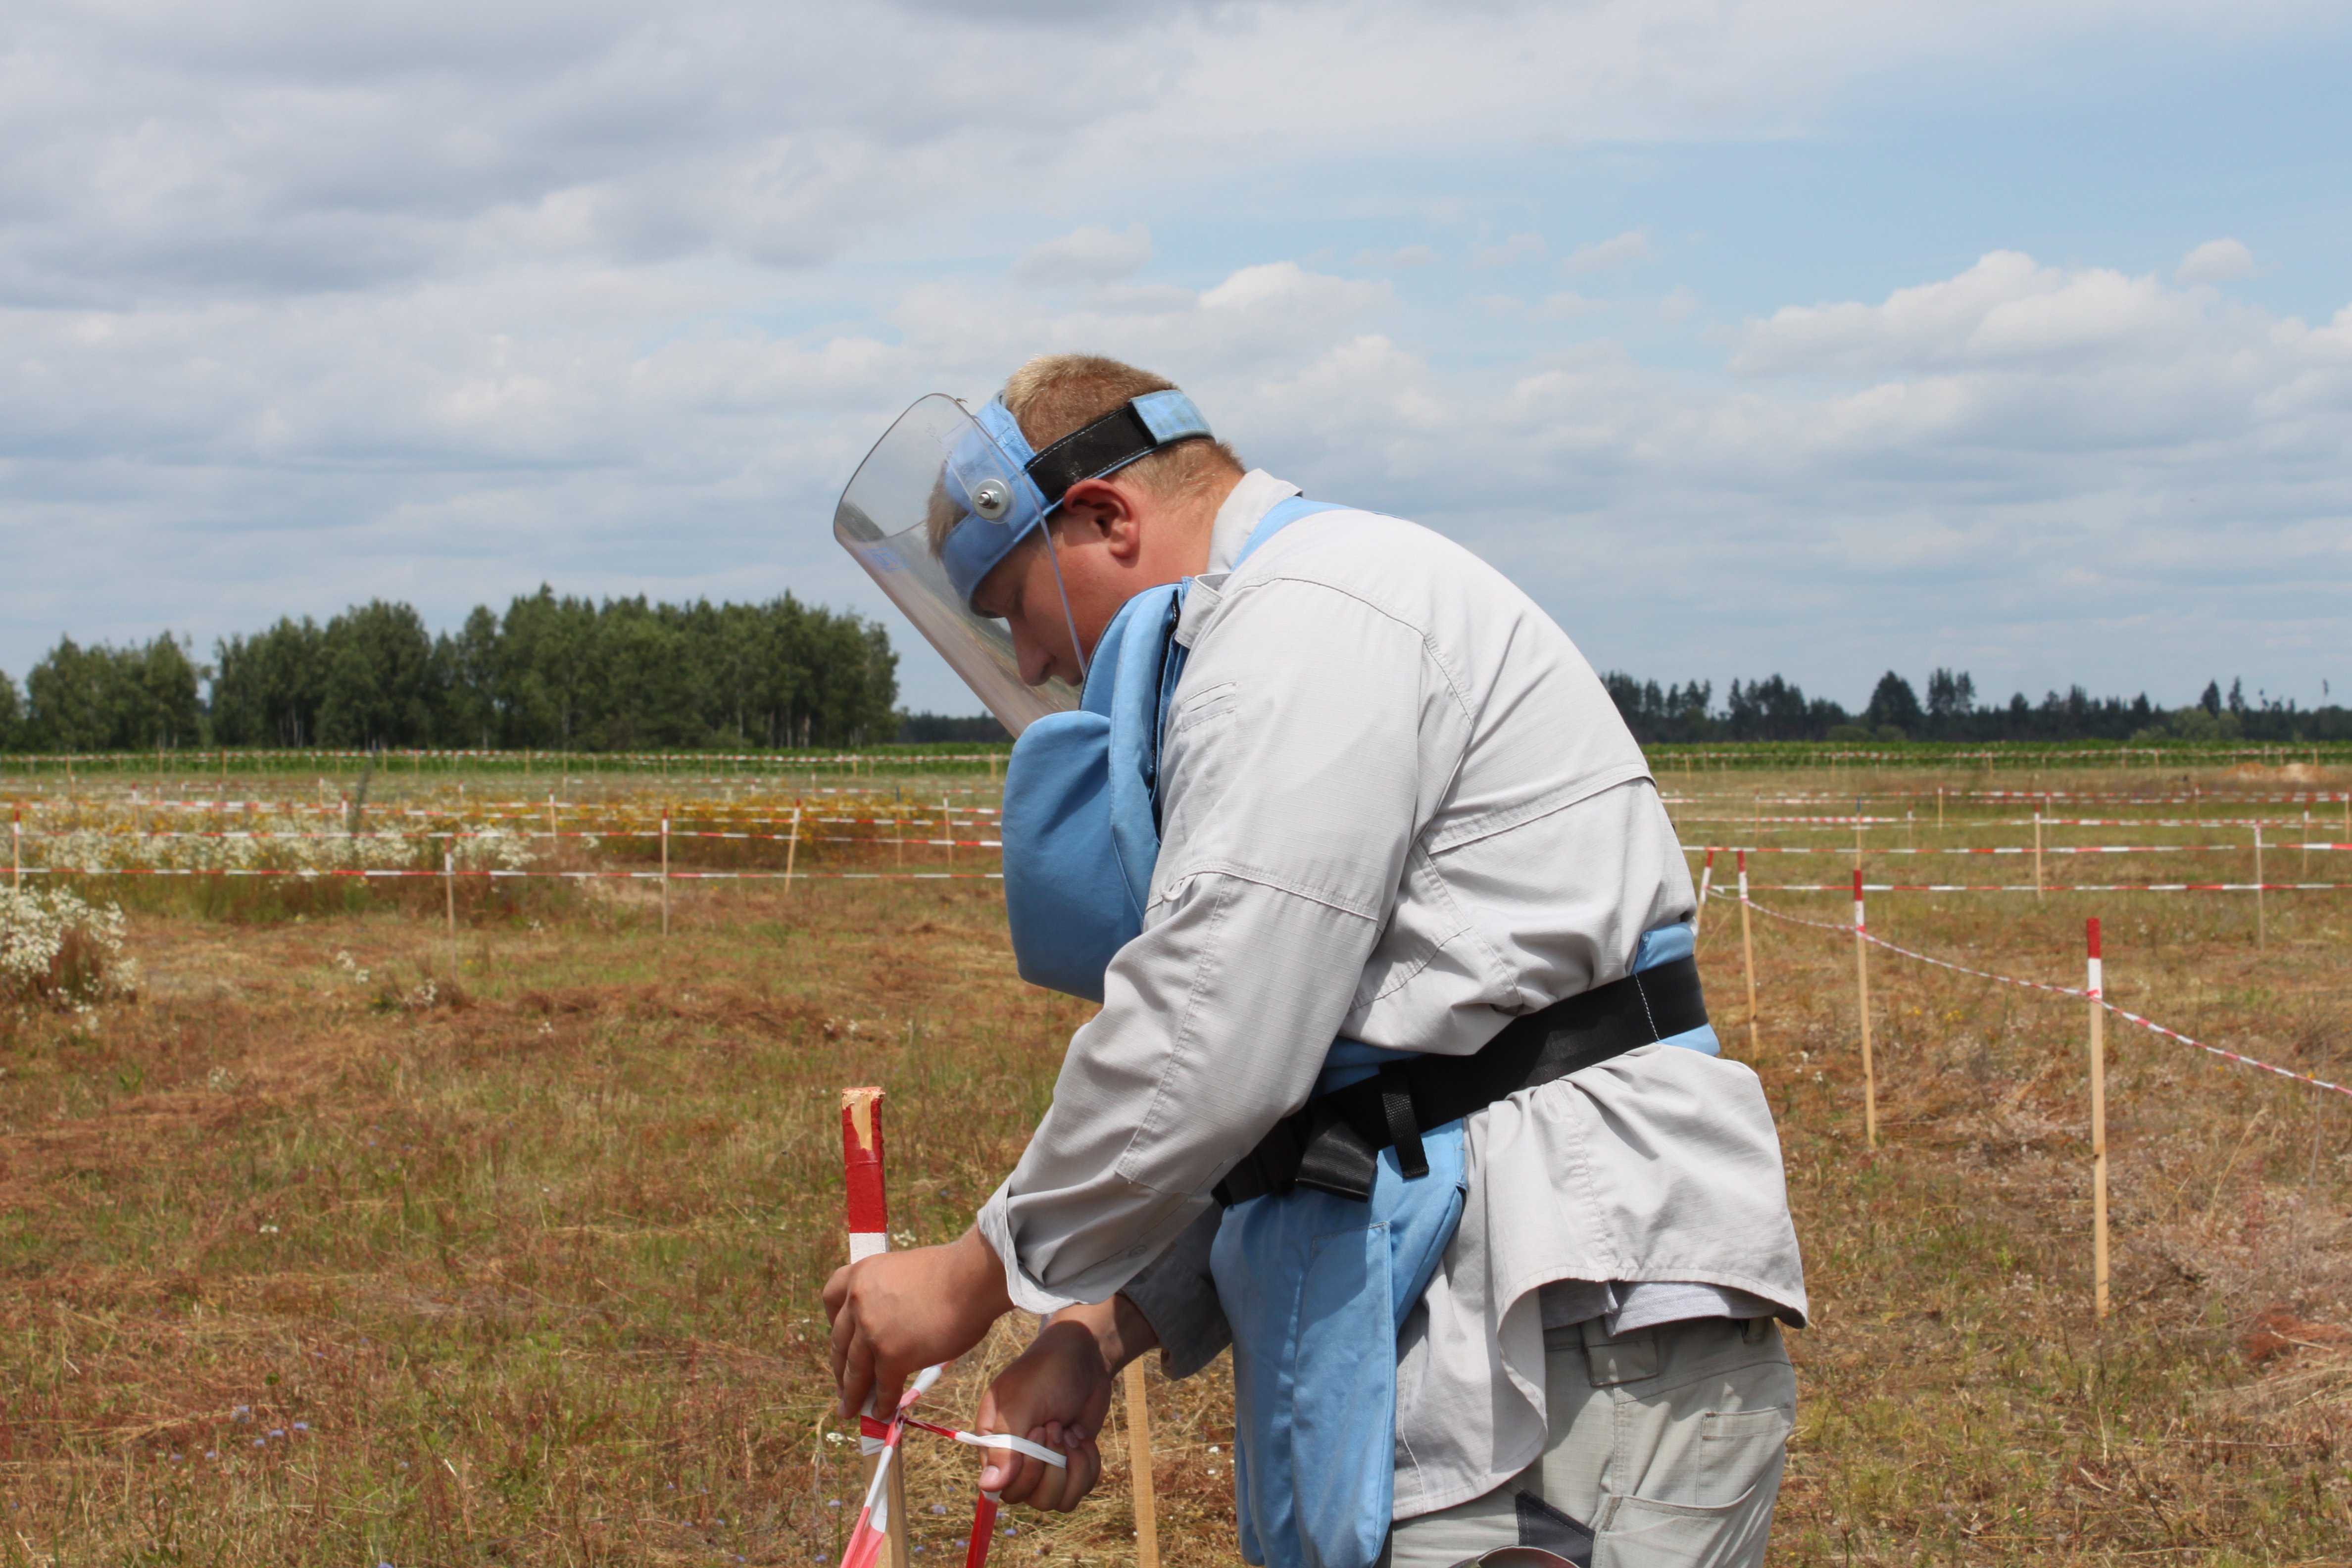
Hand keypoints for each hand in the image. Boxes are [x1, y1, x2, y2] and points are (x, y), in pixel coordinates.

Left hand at [824, 1229, 1011, 1417]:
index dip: (832, 1321)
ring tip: (850, 1410)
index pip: (830, 1298)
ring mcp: (873, 1331)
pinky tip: (884, 1412)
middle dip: (840, 1369)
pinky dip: (883, 1402)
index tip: (840, 1338)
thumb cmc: (952, 1272)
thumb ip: (888, 1293)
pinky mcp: (892, 1356)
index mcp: (862, 1273)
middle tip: (842, 1387)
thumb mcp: (904, 1270)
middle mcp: (859, 1302)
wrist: (973, 1278)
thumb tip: (892, 1321)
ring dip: (852, 1395)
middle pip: (840, 1342)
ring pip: (855, 1371)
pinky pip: (883, 1386)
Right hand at [974, 1294, 1160, 1511]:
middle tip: (1056, 1425)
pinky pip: (1077, 1491)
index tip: (1040, 1431)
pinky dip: (1086, 1467)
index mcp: (994, 1443)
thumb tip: (989, 1488)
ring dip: (1072, 1468)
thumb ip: (1007, 1446)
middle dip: (1052, 1465)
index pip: (1002, 1487)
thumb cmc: (1047, 1372)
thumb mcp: (1023, 1404)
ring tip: (1071, 1433)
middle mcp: (1016, 1459)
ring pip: (1055, 1501)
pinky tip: (1082, 1438)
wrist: (1085, 1357)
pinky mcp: (1069, 1465)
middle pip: (1030, 1498)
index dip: (1026, 1469)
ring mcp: (1045, 1465)